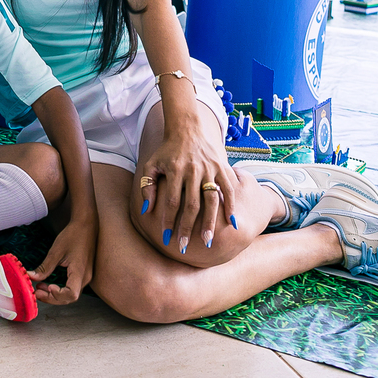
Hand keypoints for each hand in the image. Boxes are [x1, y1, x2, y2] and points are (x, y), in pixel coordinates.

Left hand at [27, 214, 97, 304]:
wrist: (87, 224)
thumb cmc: (73, 235)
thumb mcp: (56, 251)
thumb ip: (45, 267)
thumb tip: (31, 277)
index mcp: (80, 271)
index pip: (72, 294)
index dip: (58, 295)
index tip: (47, 286)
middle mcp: (85, 277)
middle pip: (70, 298)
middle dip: (52, 298)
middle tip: (37, 291)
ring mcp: (86, 276)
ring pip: (71, 294)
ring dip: (55, 295)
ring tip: (40, 287)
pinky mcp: (83, 274)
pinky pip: (72, 288)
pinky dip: (60, 289)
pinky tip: (49, 284)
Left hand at [138, 126, 238, 253]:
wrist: (187, 129)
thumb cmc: (166, 151)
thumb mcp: (151, 165)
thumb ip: (146, 187)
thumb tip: (146, 210)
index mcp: (175, 170)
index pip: (172, 201)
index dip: (169, 220)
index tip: (167, 238)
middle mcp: (193, 170)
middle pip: (191, 204)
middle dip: (187, 228)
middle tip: (184, 248)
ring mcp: (210, 168)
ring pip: (212, 199)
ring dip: (210, 222)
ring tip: (207, 241)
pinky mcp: (222, 167)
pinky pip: (229, 189)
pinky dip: (231, 205)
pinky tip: (231, 222)